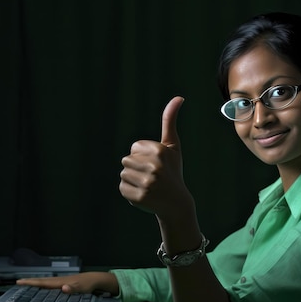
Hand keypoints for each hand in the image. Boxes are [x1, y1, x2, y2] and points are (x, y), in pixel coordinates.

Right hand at [16, 272, 118, 295]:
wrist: (95, 280)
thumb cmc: (88, 285)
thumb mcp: (82, 288)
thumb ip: (73, 289)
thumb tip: (64, 288)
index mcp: (59, 282)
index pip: (42, 282)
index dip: (31, 283)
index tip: (20, 282)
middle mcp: (58, 281)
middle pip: (41, 281)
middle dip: (29, 282)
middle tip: (18, 282)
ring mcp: (60, 281)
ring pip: (45, 282)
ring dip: (35, 283)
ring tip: (25, 284)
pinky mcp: (63, 283)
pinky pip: (50, 284)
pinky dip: (42, 285)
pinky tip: (41, 288)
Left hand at [118, 96, 192, 219]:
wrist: (176, 203)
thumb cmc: (173, 171)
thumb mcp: (172, 146)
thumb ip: (170, 121)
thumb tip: (178, 98)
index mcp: (160, 151)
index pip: (134, 148)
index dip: (142, 156)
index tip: (156, 164)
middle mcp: (154, 166)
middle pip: (126, 160)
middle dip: (136, 168)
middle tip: (152, 176)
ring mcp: (147, 183)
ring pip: (123, 174)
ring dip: (132, 180)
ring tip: (148, 185)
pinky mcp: (139, 196)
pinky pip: (122, 188)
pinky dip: (130, 192)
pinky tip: (144, 195)